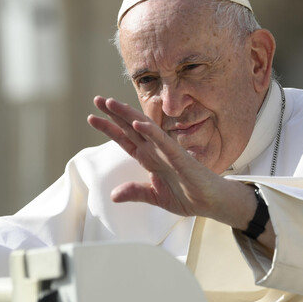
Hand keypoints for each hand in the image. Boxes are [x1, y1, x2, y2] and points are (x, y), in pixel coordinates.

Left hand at [87, 95, 255, 225]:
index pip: (125, 139)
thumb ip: (135, 192)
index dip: (109, 128)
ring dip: (128, 115)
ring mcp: (166, 151)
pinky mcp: (178, 156)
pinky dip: (150, 131)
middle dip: (113, 113)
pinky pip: (163, 141)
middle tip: (97, 99)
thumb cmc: (187, 196)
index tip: (92, 117)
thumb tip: (113, 195)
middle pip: (130, 127)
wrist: (210, 202)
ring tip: (112, 103)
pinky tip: (138, 122)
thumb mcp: (154, 196)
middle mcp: (155, 150)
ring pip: (144, 128)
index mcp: (148, 158)